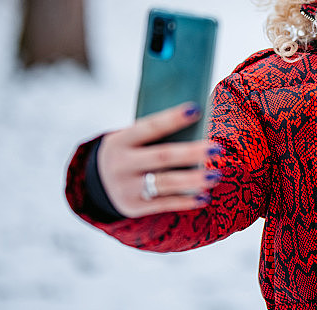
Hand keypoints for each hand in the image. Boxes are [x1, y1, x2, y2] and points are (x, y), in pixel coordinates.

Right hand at [97, 102, 222, 217]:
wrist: (99, 183)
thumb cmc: (130, 152)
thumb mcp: (131, 139)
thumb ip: (156, 135)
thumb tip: (197, 124)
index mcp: (120, 141)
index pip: (149, 126)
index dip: (172, 118)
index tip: (196, 109)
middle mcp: (121, 164)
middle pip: (162, 157)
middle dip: (191, 152)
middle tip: (217, 149)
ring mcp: (126, 188)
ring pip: (166, 183)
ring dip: (194, 179)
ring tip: (216, 174)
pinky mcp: (134, 207)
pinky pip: (165, 203)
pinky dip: (186, 200)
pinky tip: (205, 196)